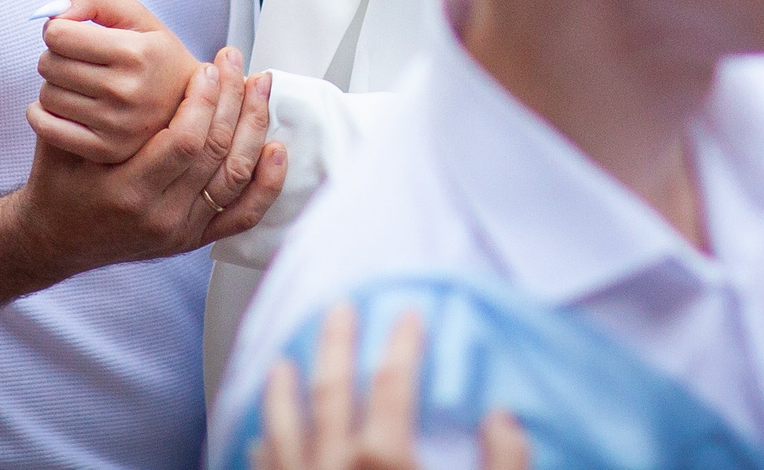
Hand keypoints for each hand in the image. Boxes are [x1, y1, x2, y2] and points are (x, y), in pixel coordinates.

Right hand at [16, 48, 285, 270]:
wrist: (55, 239)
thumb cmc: (58, 181)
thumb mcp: (58, 139)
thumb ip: (83, 102)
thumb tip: (104, 48)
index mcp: (126, 191)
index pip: (185, 142)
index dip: (203, 100)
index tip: (208, 67)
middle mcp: (159, 218)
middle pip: (216, 153)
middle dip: (233, 99)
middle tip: (236, 61)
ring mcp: (180, 233)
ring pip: (235, 177)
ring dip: (253, 127)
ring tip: (260, 86)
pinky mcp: (193, 240)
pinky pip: (242, 215)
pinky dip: (266, 183)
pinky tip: (276, 149)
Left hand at [29, 0, 200, 163]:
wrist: (185, 106)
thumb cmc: (153, 54)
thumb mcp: (136, 16)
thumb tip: (53, 12)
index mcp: (135, 52)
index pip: (58, 35)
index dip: (58, 29)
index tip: (70, 34)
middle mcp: (126, 90)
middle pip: (49, 64)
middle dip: (54, 56)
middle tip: (72, 59)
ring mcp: (116, 125)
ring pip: (46, 95)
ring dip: (53, 84)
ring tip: (75, 83)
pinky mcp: (105, 150)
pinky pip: (47, 127)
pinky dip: (40, 114)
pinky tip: (58, 105)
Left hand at [255, 303, 530, 469]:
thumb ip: (504, 467)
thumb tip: (502, 418)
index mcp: (385, 462)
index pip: (393, 381)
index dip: (402, 342)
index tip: (409, 313)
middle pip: (330, 390)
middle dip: (335, 344)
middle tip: (338, 309)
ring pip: (281, 430)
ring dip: (281, 393)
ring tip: (281, 365)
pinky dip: (260, 453)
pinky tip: (258, 443)